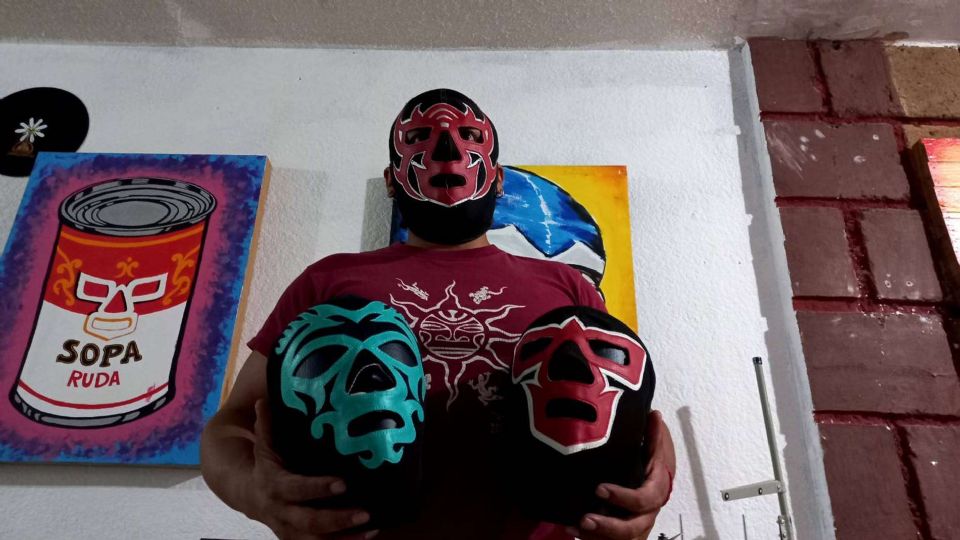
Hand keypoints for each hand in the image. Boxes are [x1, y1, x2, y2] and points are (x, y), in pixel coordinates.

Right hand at [247, 399, 376, 539]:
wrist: (247, 495)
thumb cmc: (265, 464)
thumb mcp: (263, 445)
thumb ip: (267, 425)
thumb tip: (263, 399)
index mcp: (274, 486)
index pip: (297, 489)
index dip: (317, 488)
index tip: (342, 483)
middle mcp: (282, 512)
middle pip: (309, 521)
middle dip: (337, 519)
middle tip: (365, 512)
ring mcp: (290, 530)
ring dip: (344, 538)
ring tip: (371, 528)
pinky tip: (368, 536)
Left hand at [568, 410, 675, 539]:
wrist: (650, 479)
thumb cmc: (651, 461)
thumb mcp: (654, 446)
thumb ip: (653, 435)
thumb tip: (654, 414)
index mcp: (656, 491)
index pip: (644, 500)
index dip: (624, 498)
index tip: (600, 489)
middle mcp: (647, 513)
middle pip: (633, 527)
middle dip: (609, 526)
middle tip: (586, 519)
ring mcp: (634, 524)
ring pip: (620, 538)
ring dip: (597, 536)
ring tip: (574, 526)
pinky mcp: (620, 530)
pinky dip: (589, 537)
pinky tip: (569, 527)